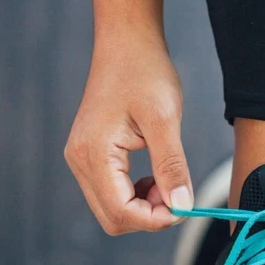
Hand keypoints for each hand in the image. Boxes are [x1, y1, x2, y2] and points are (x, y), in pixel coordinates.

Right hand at [64, 34, 193, 234]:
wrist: (127, 44)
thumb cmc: (145, 73)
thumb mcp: (164, 120)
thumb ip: (172, 166)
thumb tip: (182, 206)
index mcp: (93, 154)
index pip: (121, 212)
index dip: (156, 220)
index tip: (185, 207)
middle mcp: (79, 160)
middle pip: (113, 218)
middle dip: (149, 216)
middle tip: (178, 193)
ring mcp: (81, 158)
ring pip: (112, 209)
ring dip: (144, 206)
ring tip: (169, 180)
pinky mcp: (90, 155)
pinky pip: (111, 192)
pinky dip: (137, 194)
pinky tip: (156, 175)